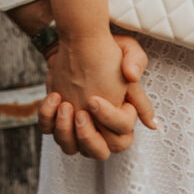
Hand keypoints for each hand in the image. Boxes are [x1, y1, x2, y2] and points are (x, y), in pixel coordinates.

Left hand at [37, 32, 155, 158]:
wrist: (78, 41)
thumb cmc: (106, 49)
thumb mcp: (128, 50)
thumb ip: (136, 66)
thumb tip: (145, 107)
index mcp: (121, 117)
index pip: (123, 136)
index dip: (110, 120)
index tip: (94, 98)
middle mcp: (100, 127)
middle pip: (99, 153)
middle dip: (89, 136)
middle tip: (81, 112)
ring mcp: (76, 126)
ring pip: (70, 148)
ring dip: (66, 131)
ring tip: (65, 105)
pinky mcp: (56, 117)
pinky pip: (48, 130)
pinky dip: (48, 118)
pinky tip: (54, 97)